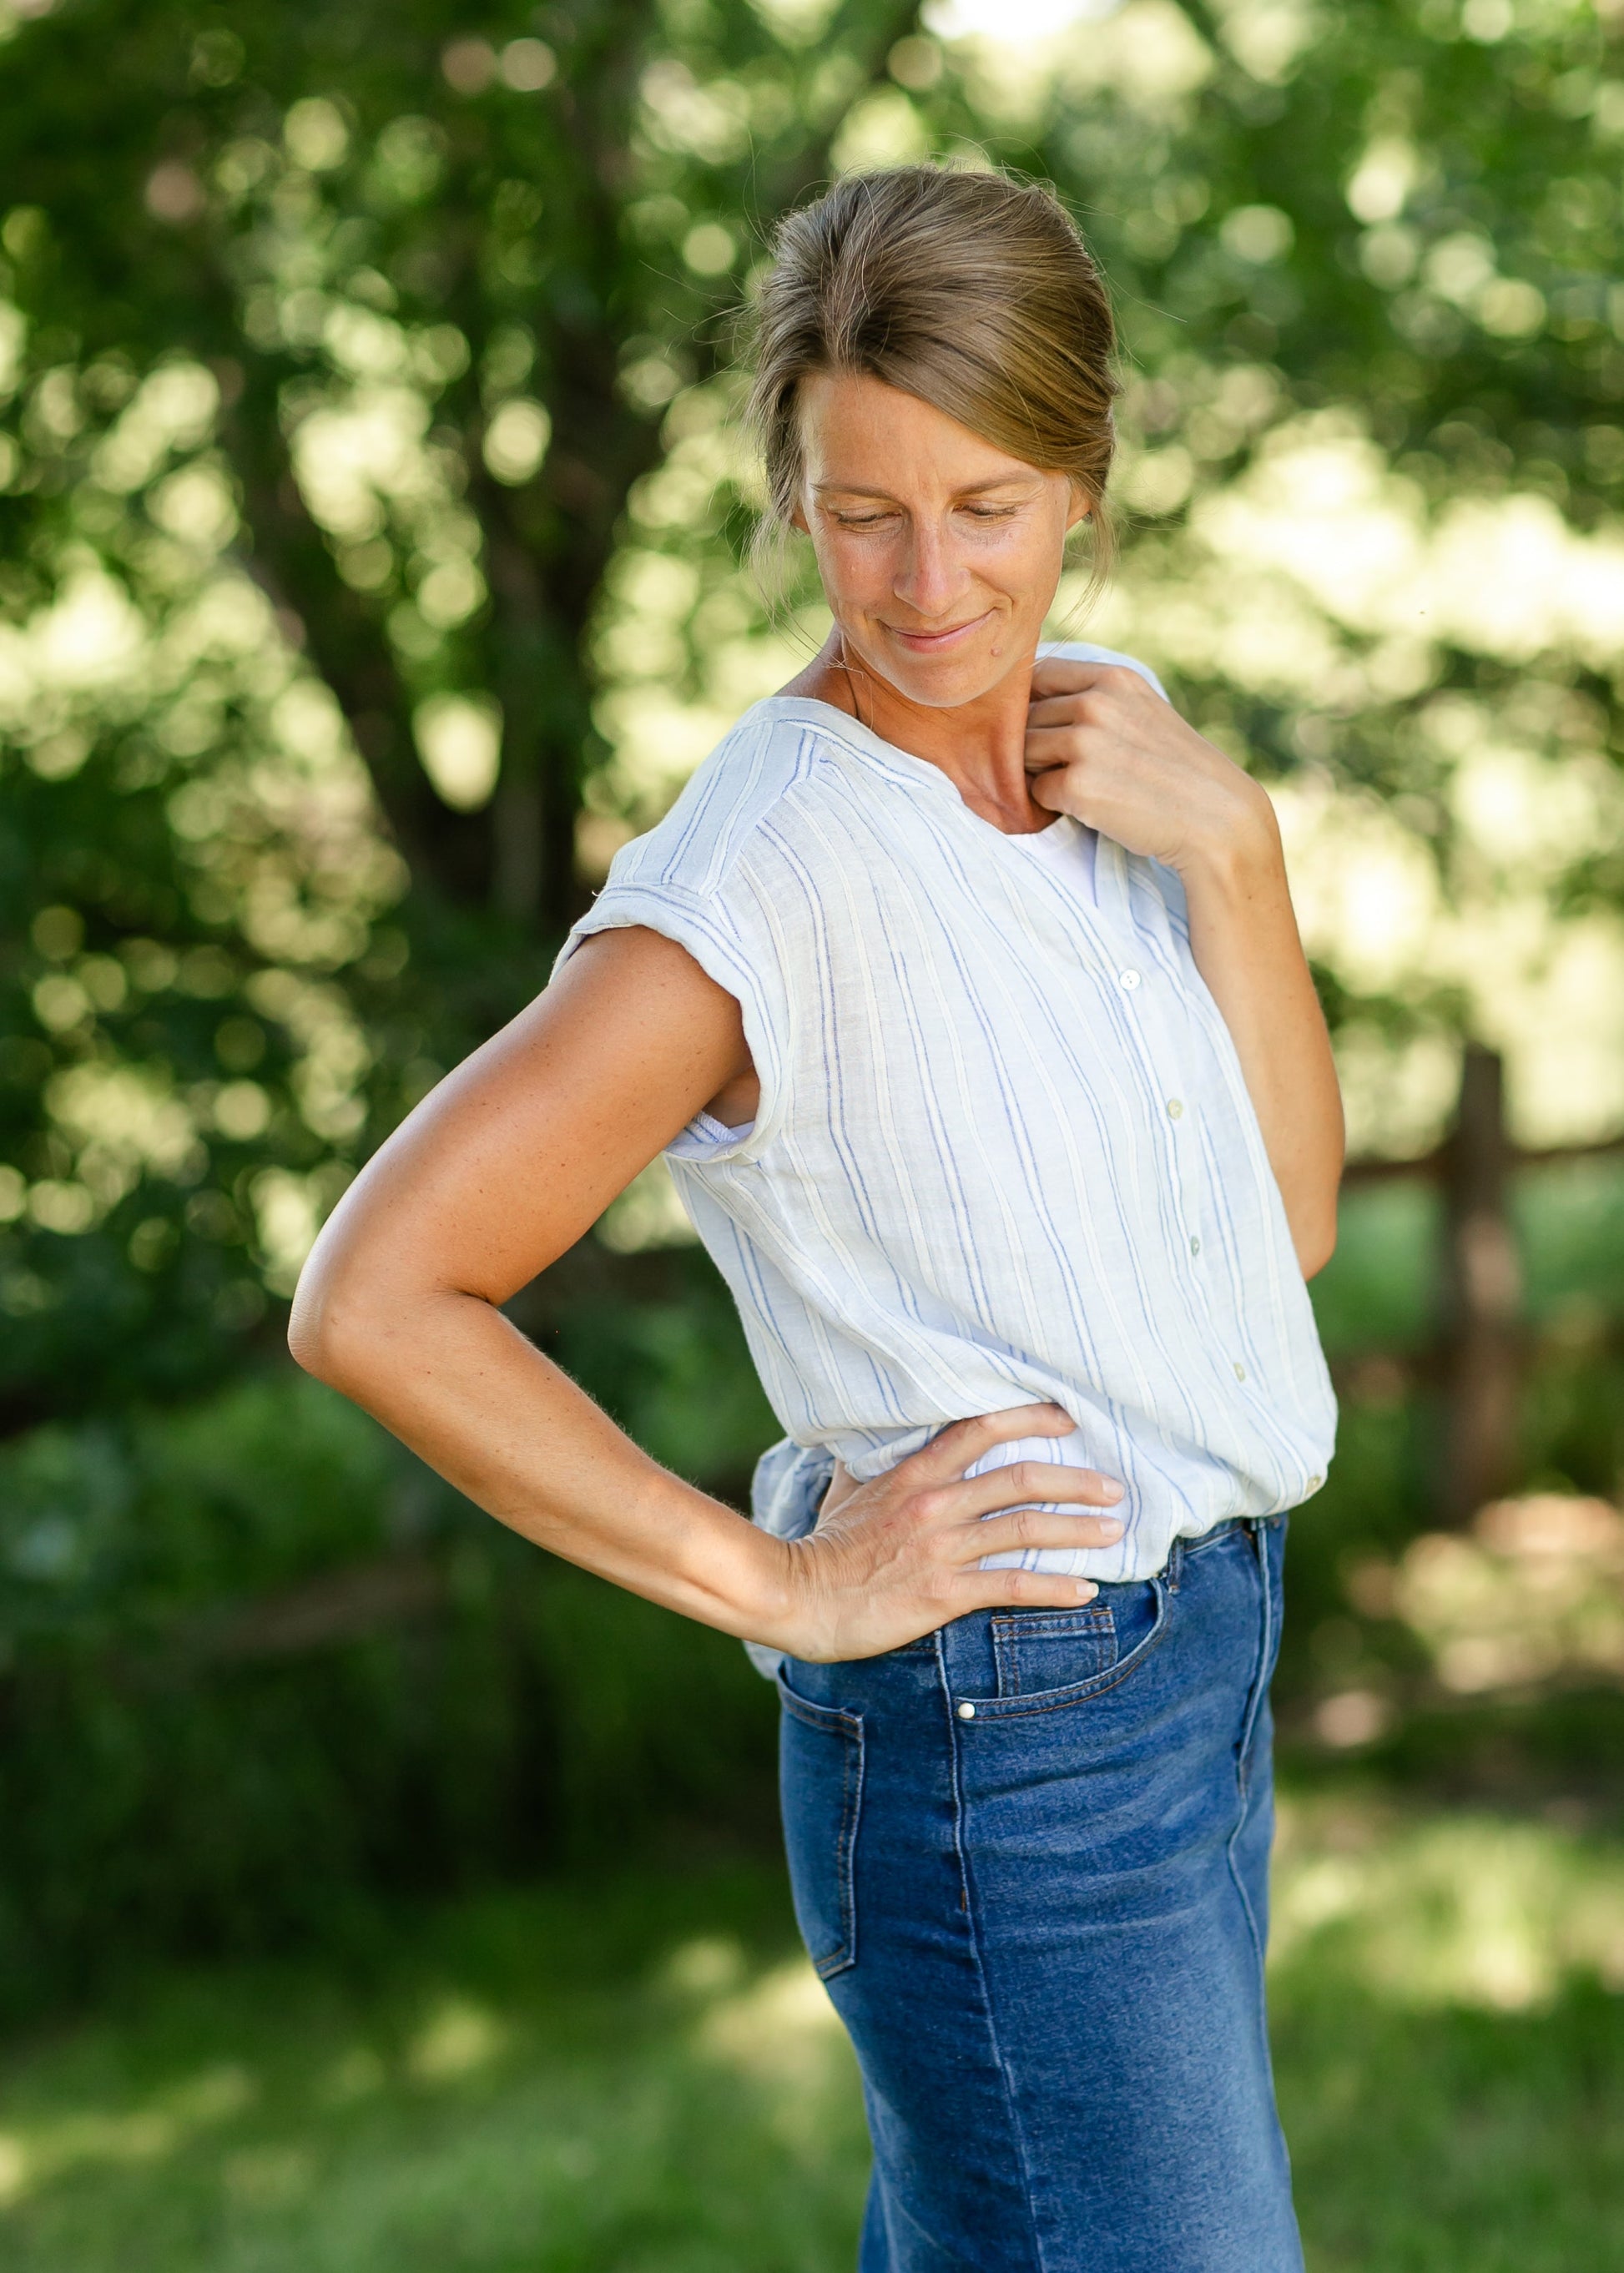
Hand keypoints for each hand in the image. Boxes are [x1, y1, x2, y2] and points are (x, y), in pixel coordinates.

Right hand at [775, 1405, 1125, 1662]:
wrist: (798, 1597)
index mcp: (914, 1473)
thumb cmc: (824, 1545)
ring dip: (1077, 1530)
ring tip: (1112, 1531)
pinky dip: (1055, 1588)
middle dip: (1076, 1482)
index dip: (1029, 1417)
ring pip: (1024, 1529)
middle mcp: (935, 1503)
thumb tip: (884, 1438)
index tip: (1067, 1418)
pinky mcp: (944, 1592)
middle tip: (1114, 1486)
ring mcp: (941, 1547)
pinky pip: (1012, 1585)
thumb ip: (878, 1462)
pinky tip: (1086, 1591)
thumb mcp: (849, 1489)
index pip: (980, 1428)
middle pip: (1021, 1478)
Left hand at [1025, 658, 1273, 876]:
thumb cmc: (1176, 770)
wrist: (1216, 817)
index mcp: (1113, 678)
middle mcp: (1096, 703)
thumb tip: (1028, 706)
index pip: (1038, 675)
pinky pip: (1037, 792)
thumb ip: (1096, 700)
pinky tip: (1090, 806)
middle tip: (1073, 768)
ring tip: (1083, 786)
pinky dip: (1053, 804)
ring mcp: (1085, 743)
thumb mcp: (1142, 712)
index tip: (1043, 726)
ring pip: (1024, 753)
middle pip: (1026, 718)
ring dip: (1041, 773)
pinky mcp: (1077, 786)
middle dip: (1035, 744)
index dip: (1029, 703)